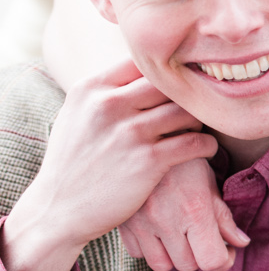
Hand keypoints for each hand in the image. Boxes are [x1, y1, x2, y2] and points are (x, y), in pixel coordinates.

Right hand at [3, 60, 215, 270]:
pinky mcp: (149, 160)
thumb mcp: (78, 115)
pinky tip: (206, 149)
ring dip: (201, 121)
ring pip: (187, 111)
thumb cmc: (74, 161)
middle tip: (202, 108)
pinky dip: (208, 145)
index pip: (143, 62)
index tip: (181, 86)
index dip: (167, 73)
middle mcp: (109, 104)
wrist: (58, 209)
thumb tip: (143, 70)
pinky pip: (196, 142)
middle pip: (170, 84)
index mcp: (91, 89)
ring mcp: (130, 132)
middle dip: (189, 96)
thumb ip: (106, 91)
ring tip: (201, 129)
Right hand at [119, 158, 248, 270]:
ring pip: (161, 265)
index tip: (227, 250)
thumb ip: (224, 217)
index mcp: (195, 209)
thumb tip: (241, 243)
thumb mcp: (208, 182)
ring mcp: (141, 223)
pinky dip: (150, 249)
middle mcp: (167, 220)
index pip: (212, 260)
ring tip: (180, 238)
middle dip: (200, 257)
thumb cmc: (183, 158)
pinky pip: (137, 253)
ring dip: (174, 257)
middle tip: (204, 240)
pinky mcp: (123, 222)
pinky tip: (158, 231)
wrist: (145, 136)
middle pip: (188, 265)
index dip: (224, 260)